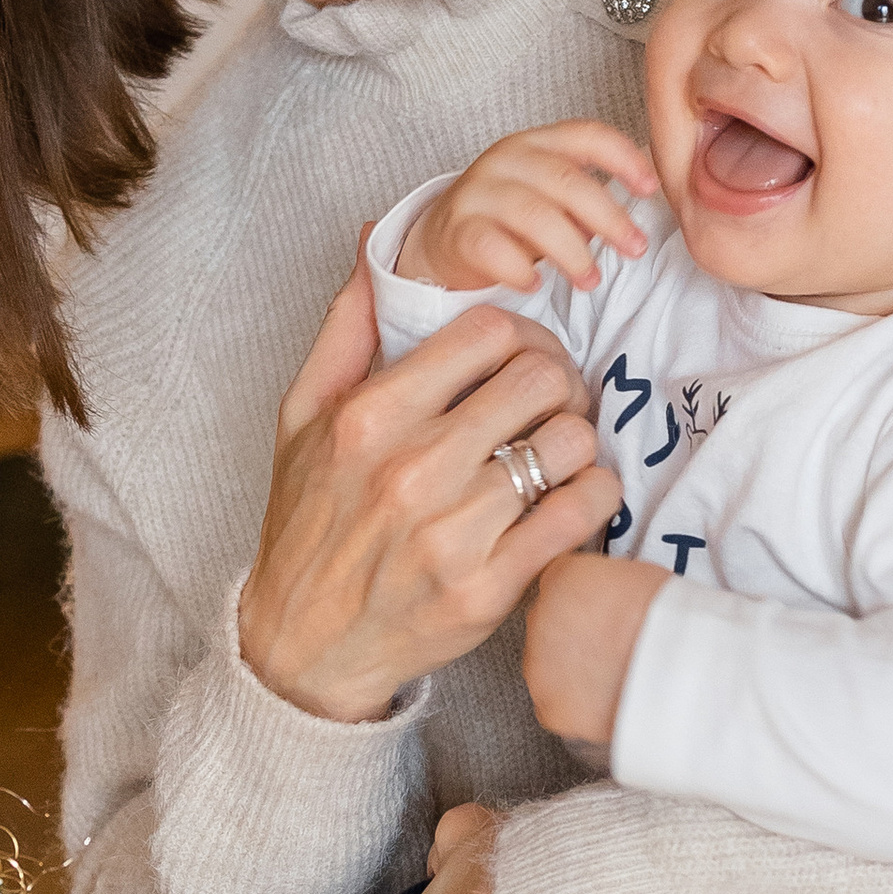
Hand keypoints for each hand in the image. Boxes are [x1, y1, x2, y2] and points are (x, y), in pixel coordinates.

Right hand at [236, 251, 622, 726]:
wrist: (304, 646)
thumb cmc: (307, 526)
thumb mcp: (300, 419)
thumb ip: (344, 332)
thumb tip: (372, 247)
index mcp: (370, 417)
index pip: (487, 333)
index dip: (517, 336)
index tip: (515, 360)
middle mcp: (412, 468)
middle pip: (540, 379)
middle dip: (556, 384)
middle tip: (549, 405)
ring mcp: (454, 530)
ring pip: (570, 443)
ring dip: (576, 443)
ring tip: (555, 455)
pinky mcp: (489, 586)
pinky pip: (580, 512)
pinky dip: (592, 496)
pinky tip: (571, 497)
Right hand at [400, 120, 657, 293]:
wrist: (442, 240)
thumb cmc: (511, 219)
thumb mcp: (552, 196)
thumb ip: (589, 197)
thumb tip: (640, 215)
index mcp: (537, 143)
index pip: (586, 136)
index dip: (623, 159)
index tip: (650, 190)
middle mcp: (506, 160)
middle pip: (566, 181)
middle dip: (609, 217)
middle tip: (635, 249)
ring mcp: (477, 193)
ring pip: (534, 216)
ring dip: (572, 252)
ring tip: (591, 280)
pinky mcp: (457, 231)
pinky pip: (493, 249)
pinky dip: (520, 269)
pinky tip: (536, 284)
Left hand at [524, 555, 670, 746]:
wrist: (681, 666)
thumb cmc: (671, 616)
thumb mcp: (635, 572)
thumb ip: (602, 581)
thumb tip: (602, 597)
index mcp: (560, 575)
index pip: (558, 585)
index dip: (586, 604)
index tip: (608, 617)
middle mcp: (537, 617)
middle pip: (548, 627)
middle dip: (574, 637)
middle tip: (613, 650)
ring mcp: (538, 667)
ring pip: (548, 669)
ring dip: (573, 673)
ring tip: (615, 678)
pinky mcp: (550, 709)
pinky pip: (557, 707)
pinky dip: (578, 707)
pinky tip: (607, 702)